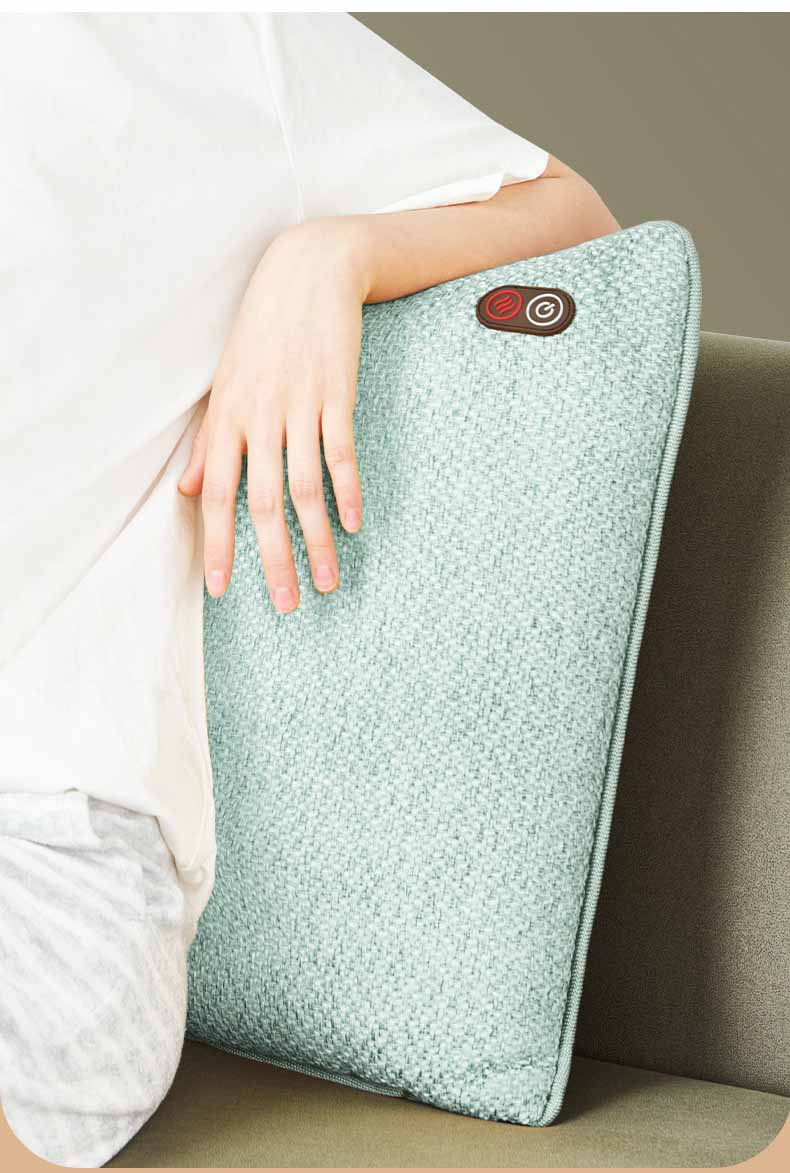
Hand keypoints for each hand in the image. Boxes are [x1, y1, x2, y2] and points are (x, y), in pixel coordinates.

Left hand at [178, 220, 369, 613]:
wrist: (307, 270)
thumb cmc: (262, 332)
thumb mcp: (226, 386)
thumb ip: (210, 443)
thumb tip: (191, 492)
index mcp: (227, 419)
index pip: (218, 495)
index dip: (218, 545)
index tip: (221, 590)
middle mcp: (258, 417)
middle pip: (263, 504)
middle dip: (273, 560)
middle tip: (285, 606)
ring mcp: (298, 406)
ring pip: (306, 488)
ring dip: (318, 541)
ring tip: (327, 582)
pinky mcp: (335, 394)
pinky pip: (341, 453)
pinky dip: (349, 492)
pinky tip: (355, 525)